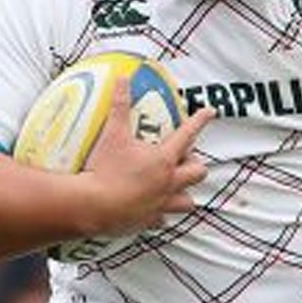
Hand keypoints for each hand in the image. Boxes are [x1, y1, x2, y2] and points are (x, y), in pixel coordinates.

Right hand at [80, 103, 212, 233]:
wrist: (92, 205)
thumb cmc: (104, 170)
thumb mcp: (112, 134)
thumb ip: (120, 106)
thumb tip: (122, 81)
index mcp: (163, 160)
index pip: (188, 135)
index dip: (200, 121)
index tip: (209, 112)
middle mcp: (168, 182)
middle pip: (197, 173)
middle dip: (195, 165)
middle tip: (185, 159)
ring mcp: (161, 204)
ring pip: (187, 202)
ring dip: (185, 194)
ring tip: (176, 188)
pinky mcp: (149, 221)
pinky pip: (163, 219)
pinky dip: (161, 214)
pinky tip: (154, 211)